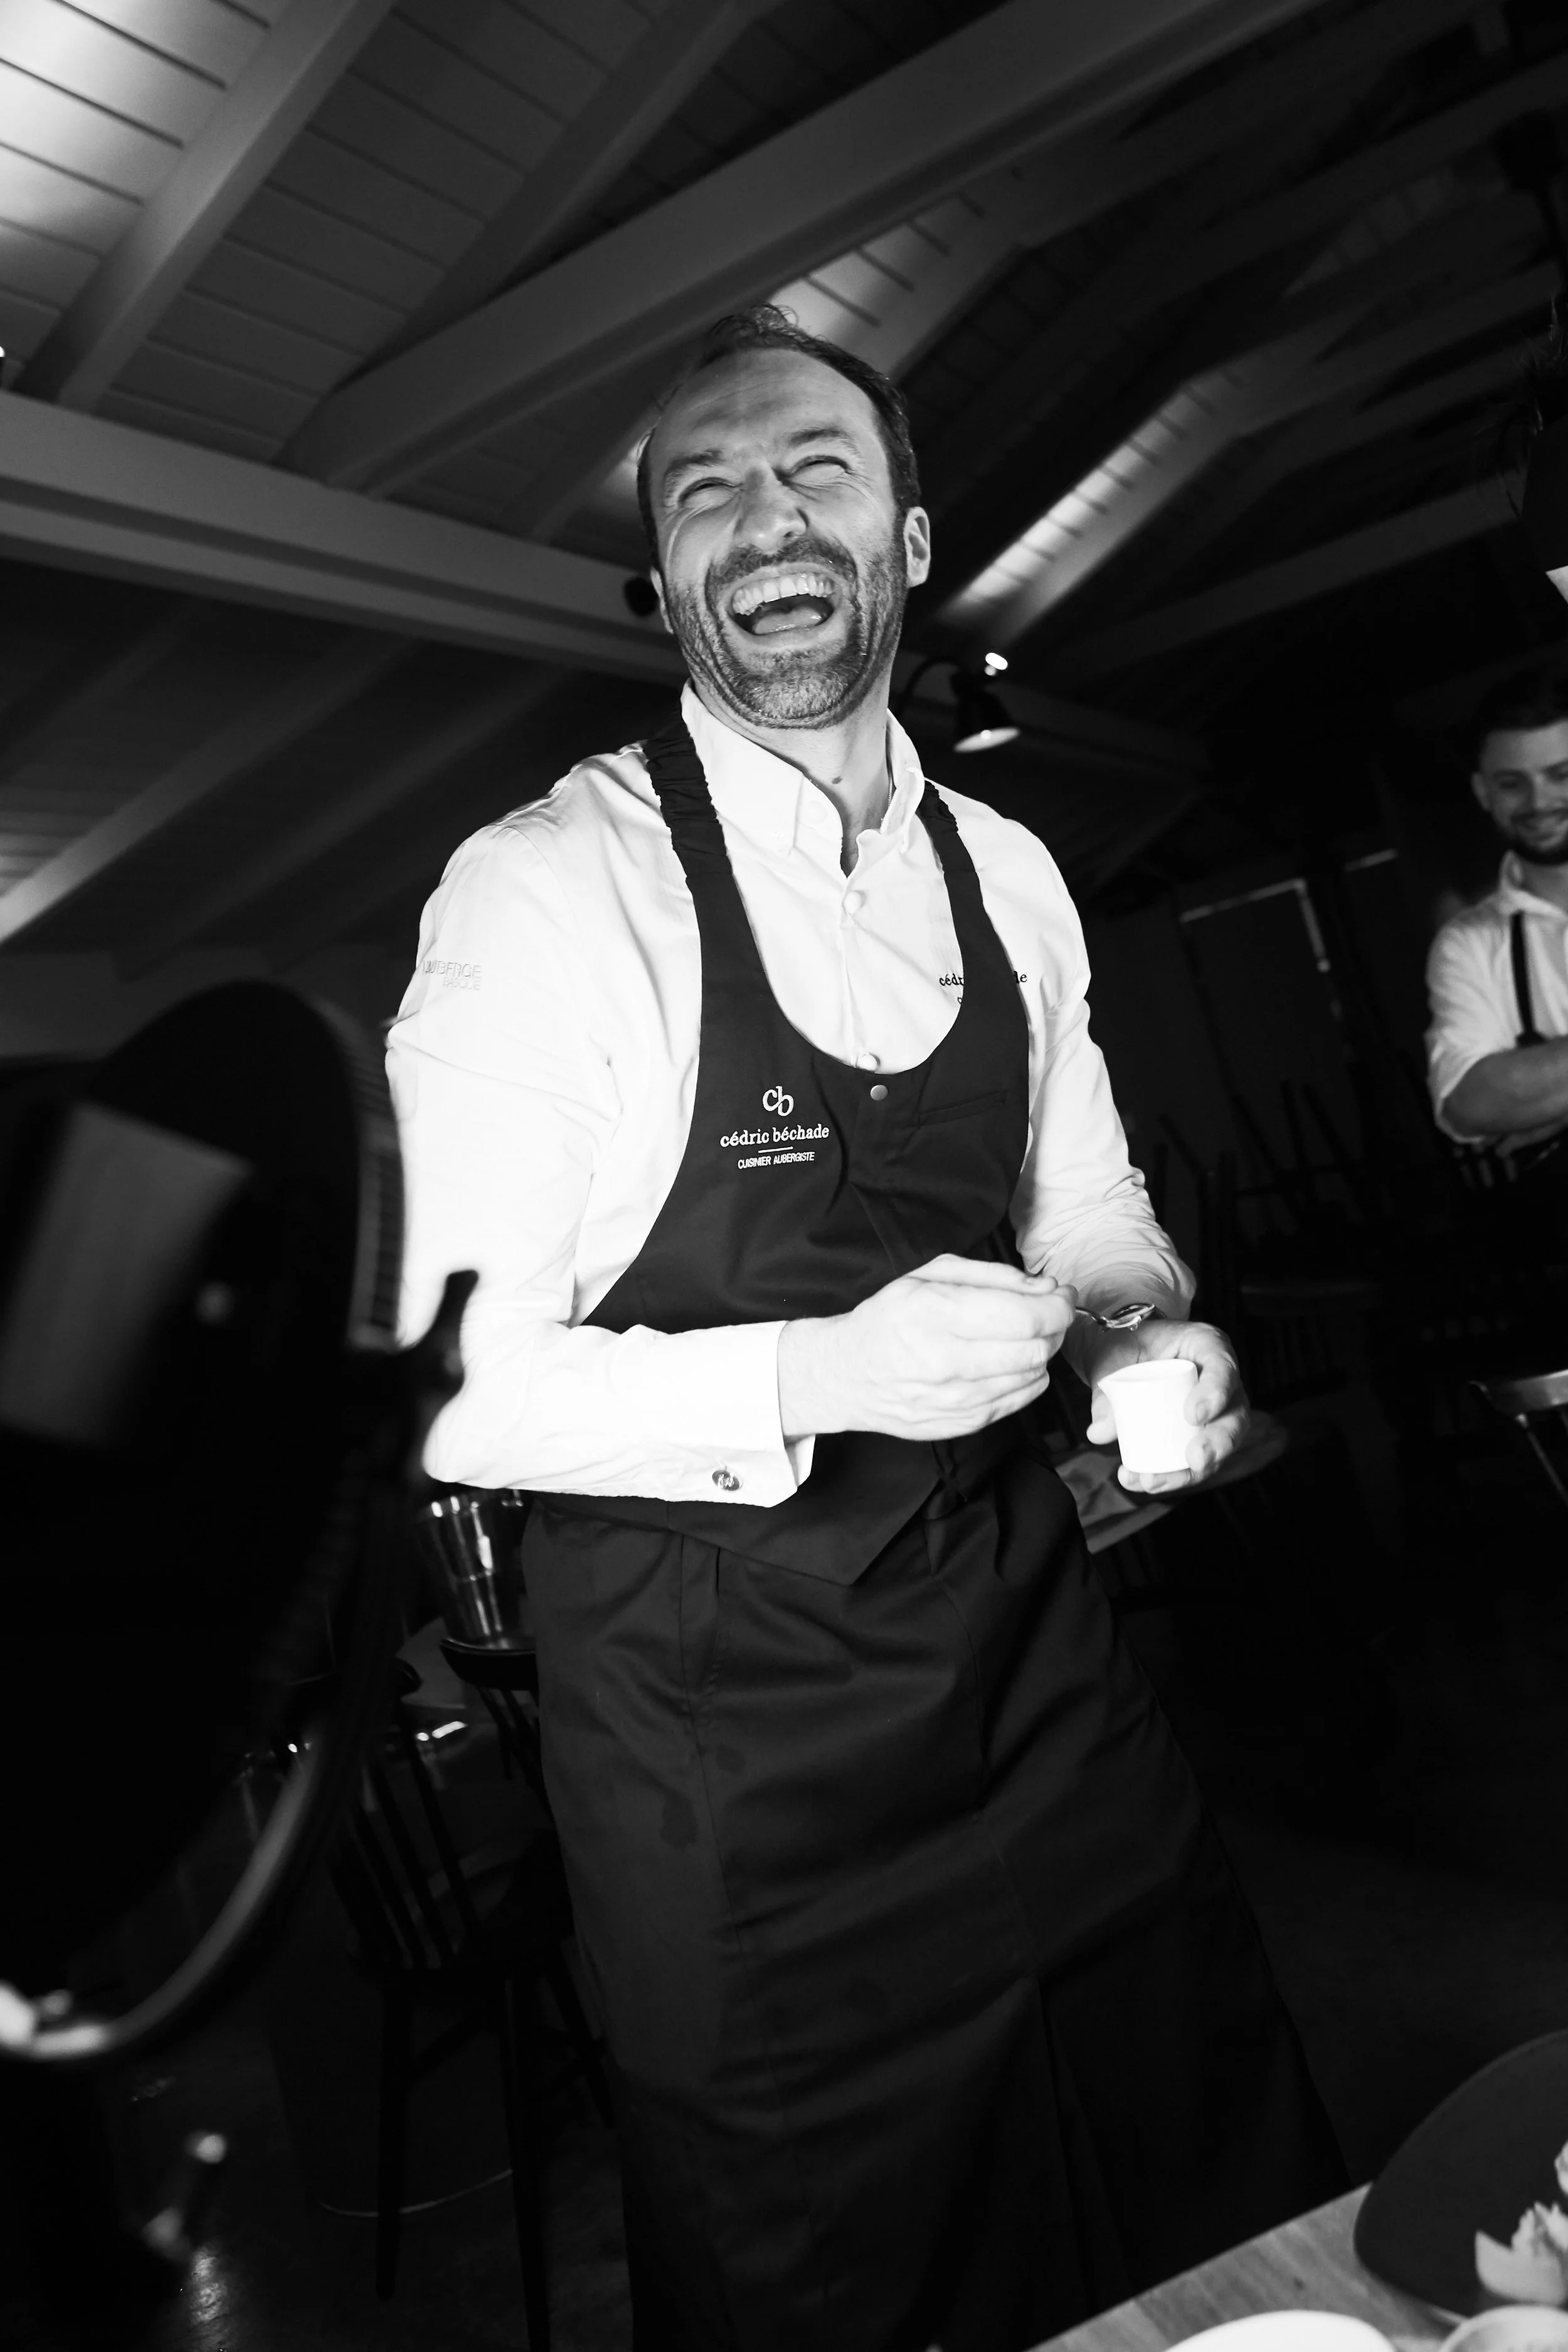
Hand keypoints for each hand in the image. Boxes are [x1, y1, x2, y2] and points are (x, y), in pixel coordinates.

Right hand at [778, 1255, 1078, 1441]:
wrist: (847, 1374)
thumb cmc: (889, 1319)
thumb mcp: (930, 1275)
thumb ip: (992, 1274)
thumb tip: (1044, 1287)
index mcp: (937, 1314)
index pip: (1026, 1317)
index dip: (1056, 1305)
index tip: (1059, 1293)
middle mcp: (947, 1361)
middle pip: (1036, 1348)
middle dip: (1053, 1326)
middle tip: (1045, 1312)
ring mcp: (956, 1400)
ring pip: (1033, 1375)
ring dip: (1040, 1352)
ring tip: (1021, 1336)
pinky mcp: (963, 1424)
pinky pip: (1020, 1400)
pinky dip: (1026, 1377)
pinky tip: (1006, 1362)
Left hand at [1080, 1316, 1249, 1492]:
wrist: (1118, 1351)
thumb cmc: (1121, 1343)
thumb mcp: (1111, 1358)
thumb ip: (1105, 1391)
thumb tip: (1100, 1433)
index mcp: (1205, 1345)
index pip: (1222, 1367)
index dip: (1215, 1393)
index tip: (1192, 1415)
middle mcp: (1218, 1380)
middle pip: (1234, 1416)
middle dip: (1217, 1443)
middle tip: (1195, 1459)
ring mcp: (1213, 1410)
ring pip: (1217, 1447)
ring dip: (1189, 1471)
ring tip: (1153, 1481)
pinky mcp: (1197, 1434)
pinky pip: (1194, 1460)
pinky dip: (1171, 1475)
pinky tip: (1142, 1482)